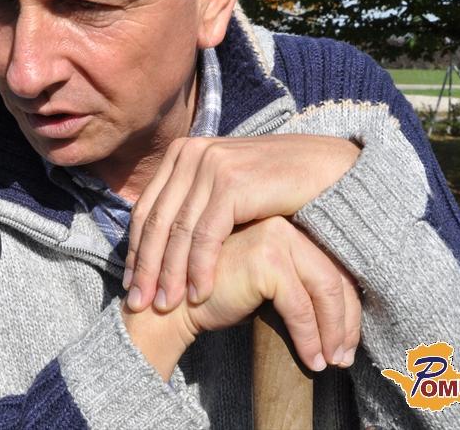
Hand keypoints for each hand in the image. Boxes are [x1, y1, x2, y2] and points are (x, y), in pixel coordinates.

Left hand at [124, 134, 359, 311]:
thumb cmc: (278, 184)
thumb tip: (162, 233)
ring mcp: (210, 166)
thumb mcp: (228, 187)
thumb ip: (197, 200)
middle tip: (138, 303)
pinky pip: (206, 236)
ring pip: (178, 232)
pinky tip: (198, 295)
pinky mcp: (232, 183)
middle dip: (145, 267)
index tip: (132, 285)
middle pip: (156, 221)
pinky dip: (199, 268)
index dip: (136, 250)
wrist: (327, 169)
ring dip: (169, 274)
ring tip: (164, 306)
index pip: (148, 208)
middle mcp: (191, 154)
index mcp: (183, 153)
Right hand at [187, 216, 360, 370]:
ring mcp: (275, 237)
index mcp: (286, 225)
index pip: (330, 266)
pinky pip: (301, 305)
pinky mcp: (265, 258)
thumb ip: (297, 285)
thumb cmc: (215, 297)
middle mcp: (284, 224)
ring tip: (332, 361)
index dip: (346, 308)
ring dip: (334, 332)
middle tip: (344, 357)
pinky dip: (310, 337)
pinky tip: (312, 359)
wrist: (172, 305)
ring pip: (325, 289)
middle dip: (345, 322)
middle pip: (334, 275)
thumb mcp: (265, 285)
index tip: (346, 342)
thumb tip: (346, 318)